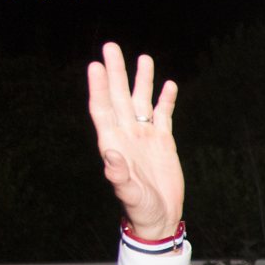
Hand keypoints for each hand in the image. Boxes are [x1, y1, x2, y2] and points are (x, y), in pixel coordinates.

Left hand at [87, 43, 181, 239]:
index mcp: (114, 143)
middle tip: (111, 47)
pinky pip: (163, 116)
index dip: (100, 88)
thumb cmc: (141, 209)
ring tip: (144, 58)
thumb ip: (119, 175)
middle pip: (119, 97)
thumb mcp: (130, 194)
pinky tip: (168, 85)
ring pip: (141, 102)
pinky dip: (165, 101)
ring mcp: (144, 136)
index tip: (96, 66)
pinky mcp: (162, 142)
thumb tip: (110, 154)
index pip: (103, 109)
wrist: (160, 217)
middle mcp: (127, 135)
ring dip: (141, 81)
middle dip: (116, 73)